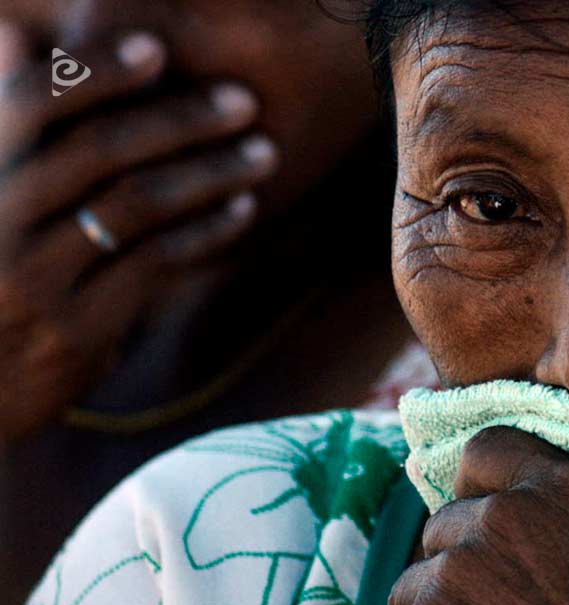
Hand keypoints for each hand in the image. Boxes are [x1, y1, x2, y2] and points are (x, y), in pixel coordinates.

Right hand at [0, 22, 277, 439]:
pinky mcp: (77, 326)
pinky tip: (241, 208)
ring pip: (136, 205)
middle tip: (242, 100)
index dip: (93, 72)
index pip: (25, 107)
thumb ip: (4, 125)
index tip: (155, 49)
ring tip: (261, 152)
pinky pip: (155, 261)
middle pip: (95, 150)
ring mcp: (33, 278)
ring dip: (209, 172)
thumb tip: (12, 32)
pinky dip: (204, 229)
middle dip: (178, 119)